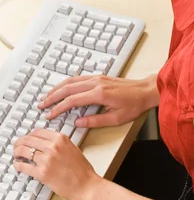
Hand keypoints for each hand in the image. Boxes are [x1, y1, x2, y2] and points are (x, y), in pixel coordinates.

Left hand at [13, 129, 99, 199]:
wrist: (86, 185)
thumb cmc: (82, 170)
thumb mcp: (72, 148)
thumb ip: (59, 143)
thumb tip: (44, 142)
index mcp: (61, 138)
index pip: (37, 132)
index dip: (29, 135)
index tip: (26, 139)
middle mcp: (53, 146)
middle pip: (27, 139)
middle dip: (19, 143)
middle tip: (17, 146)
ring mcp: (46, 159)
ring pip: (23, 151)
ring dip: (17, 152)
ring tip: (17, 155)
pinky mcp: (41, 173)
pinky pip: (23, 166)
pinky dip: (18, 165)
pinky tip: (18, 165)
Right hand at [38, 74, 158, 128]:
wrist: (146, 90)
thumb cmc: (134, 104)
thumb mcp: (116, 118)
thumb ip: (95, 121)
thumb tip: (78, 123)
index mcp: (99, 94)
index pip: (72, 100)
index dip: (58, 108)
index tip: (49, 114)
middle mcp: (96, 83)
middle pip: (67, 88)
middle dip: (52, 96)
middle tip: (41, 105)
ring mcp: (97, 78)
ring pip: (71, 80)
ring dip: (57, 88)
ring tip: (47, 96)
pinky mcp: (99, 76)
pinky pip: (78, 78)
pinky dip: (66, 83)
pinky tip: (61, 88)